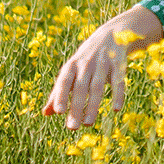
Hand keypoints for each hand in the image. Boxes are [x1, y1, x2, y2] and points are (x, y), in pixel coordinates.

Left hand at [41, 5, 163, 129]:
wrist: (110, 36)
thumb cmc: (85, 60)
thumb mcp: (70, 72)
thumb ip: (58, 92)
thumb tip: (45, 114)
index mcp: (72, 66)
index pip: (64, 81)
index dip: (61, 95)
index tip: (58, 112)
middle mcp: (86, 64)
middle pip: (80, 88)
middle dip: (76, 107)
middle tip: (72, 128)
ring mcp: (103, 64)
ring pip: (97, 87)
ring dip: (93, 106)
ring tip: (87, 124)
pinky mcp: (118, 65)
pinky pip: (118, 81)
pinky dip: (118, 94)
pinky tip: (116, 109)